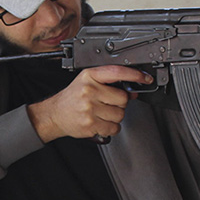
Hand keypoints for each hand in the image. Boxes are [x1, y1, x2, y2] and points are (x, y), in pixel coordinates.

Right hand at [27, 66, 153, 142]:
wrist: (54, 114)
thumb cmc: (72, 98)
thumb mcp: (88, 83)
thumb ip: (110, 85)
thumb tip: (132, 91)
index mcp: (89, 76)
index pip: (117, 72)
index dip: (134, 75)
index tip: (145, 78)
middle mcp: (89, 90)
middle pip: (122, 98)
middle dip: (119, 103)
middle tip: (106, 103)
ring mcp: (89, 108)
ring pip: (120, 114)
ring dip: (115, 117)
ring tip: (101, 113)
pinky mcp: (90, 123)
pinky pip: (113, 127)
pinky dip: (110, 128)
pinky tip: (100, 122)